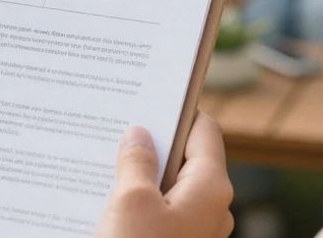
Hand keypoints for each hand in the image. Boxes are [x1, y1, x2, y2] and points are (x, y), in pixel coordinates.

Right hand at [96, 115, 233, 237]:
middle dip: (154, 145)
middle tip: (120, 131)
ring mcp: (198, 231)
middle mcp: (213, 209)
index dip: (178, 111)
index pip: (203, 130)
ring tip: (109, 166)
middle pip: (186, 160)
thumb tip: (139, 135)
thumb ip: (137, 162)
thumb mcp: (132, 202)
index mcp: (210, 188)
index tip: (150, 99)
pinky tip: (114, 203)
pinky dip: (143, 205)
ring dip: (144, 178)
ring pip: (172, 189)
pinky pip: (164, 214)